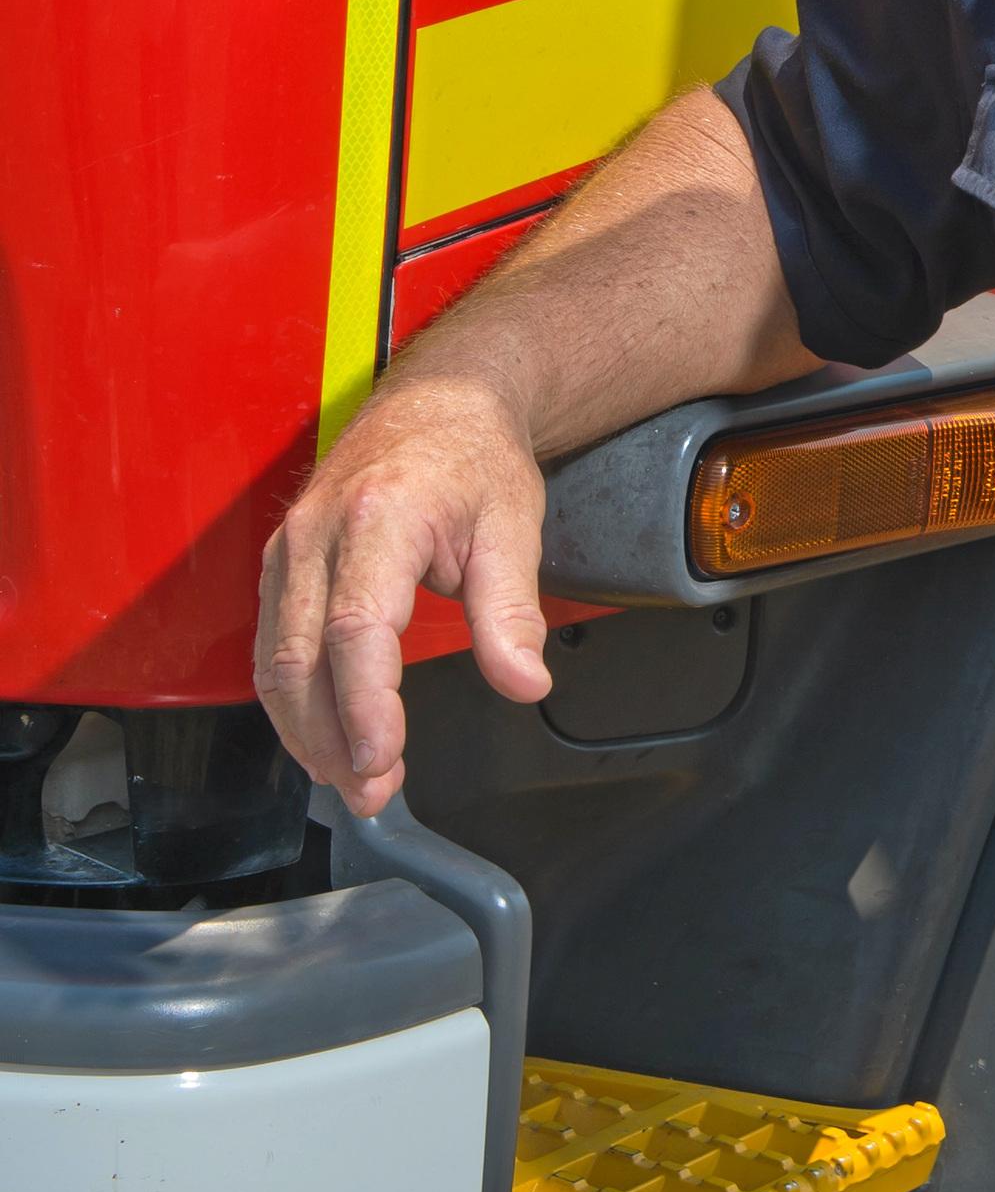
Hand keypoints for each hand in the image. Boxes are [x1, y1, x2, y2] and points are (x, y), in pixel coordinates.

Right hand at [257, 372, 552, 813]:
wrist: (441, 399)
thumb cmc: (475, 457)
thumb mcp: (513, 528)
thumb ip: (511, 613)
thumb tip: (524, 682)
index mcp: (379, 518)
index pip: (358, 630)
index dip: (365, 705)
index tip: (385, 759)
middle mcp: (317, 533)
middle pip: (303, 657)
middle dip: (331, 738)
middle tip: (371, 791)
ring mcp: (290, 547)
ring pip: (276, 660)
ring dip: (306, 731)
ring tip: (353, 780)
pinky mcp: (282, 563)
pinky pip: (274, 644)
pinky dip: (294, 701)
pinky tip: (326, 738)